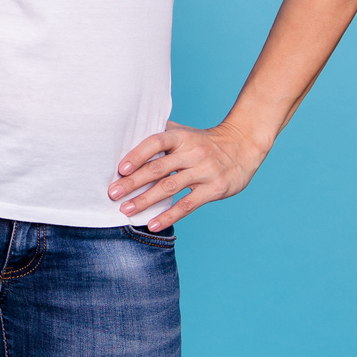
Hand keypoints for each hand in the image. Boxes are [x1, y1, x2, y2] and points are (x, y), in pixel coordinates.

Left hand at [109, 121, 266, 230]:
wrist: (243, 147)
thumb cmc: (204, 141)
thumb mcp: (184, 132)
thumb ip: (160, 134)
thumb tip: (126, 136)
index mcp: (181, 137)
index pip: (156, 141)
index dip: (138, 154)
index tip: (120, 168)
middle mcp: (192, 152)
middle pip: (158, 168)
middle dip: (133, 182)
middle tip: (113, 194)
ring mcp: (204, 171)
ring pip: (170, 187)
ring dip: (146, 200)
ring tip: (126, 210)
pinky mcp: (214, 189)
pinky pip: (187, 204)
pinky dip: (168, 216)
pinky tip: (152, 224)